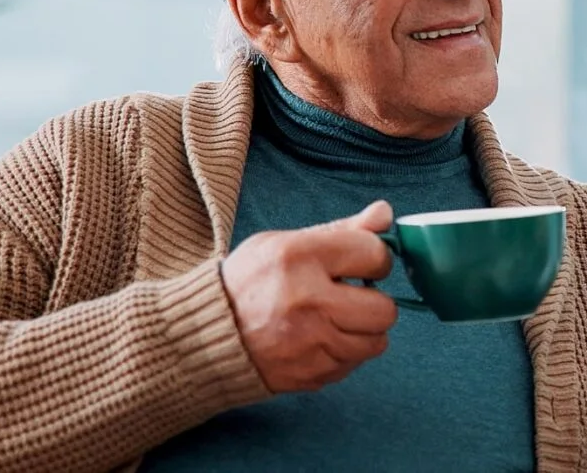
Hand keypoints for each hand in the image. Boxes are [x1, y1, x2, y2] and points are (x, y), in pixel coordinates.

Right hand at [221, 200, 399, 392]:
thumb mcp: (284, 243)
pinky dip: (343, 353)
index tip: (361, 263)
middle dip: (375, 301)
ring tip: (336, 319)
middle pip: (385, 309)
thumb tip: (385, 213)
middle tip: (353, 296)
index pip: (375, 255)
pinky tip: (320, 340)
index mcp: (299, 257)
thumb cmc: (247, 283)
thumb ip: (340, 229)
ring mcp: (309, 343)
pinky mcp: (309, 374)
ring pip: (375, 342)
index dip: (374, 258)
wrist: (201, 336)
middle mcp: (307, 301)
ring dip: (362, 330)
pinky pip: (353, 364)